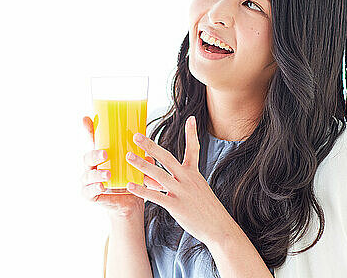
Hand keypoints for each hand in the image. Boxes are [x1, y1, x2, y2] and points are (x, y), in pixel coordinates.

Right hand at [81, 116, 162, 219]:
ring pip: (88, 175)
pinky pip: (88, 192)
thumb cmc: (130, 179)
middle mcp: (92, 166)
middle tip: (105, 154)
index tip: (86, 118)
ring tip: (107, 174)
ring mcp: (89, 181)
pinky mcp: (90, 195)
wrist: (130, 203)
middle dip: (95, 154)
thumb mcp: (136, 166)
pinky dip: (94, 188)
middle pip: (88, 156)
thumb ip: (141, 160)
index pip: (93, 140)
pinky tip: (102, 186)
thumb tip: (150, 156)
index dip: (88, 129)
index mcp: (102, 155)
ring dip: (97, 174)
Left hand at [125, 115, 232, 245]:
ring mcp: (182, 192)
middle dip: (150, 146)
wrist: (219, 227)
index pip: (193, 149)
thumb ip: (170, 182)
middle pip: (166, 158)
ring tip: (128, 156)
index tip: (191, 118)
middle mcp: (187, 179)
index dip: (192, 134)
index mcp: (194, 173)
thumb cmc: (205, 209)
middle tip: (136, 136)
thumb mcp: (193, 190)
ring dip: (142, 165)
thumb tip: (148, 178)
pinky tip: (130, 186)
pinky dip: (142, 191)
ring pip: (158, 175)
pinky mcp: (176, 206)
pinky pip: (156, 196)